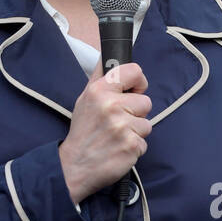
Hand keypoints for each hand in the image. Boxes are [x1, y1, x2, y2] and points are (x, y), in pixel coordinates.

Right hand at [58, 62, 152, 201]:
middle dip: (136, 113)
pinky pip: (144, 142)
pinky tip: (118, 149)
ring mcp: (122, 126)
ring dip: (135, 132)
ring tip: (116, 137)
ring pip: (147, 124)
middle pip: (145, 102)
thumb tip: (107, 54)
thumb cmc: (82, 132)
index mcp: (99, 90)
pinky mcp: (131, 145)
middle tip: (118, 122)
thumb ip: (99, 77)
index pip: (134, 71)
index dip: (138, 81)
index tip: (134, 90)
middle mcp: (111, 106)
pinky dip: (134, 147)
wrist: (74, 166)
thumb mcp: (85, 99)